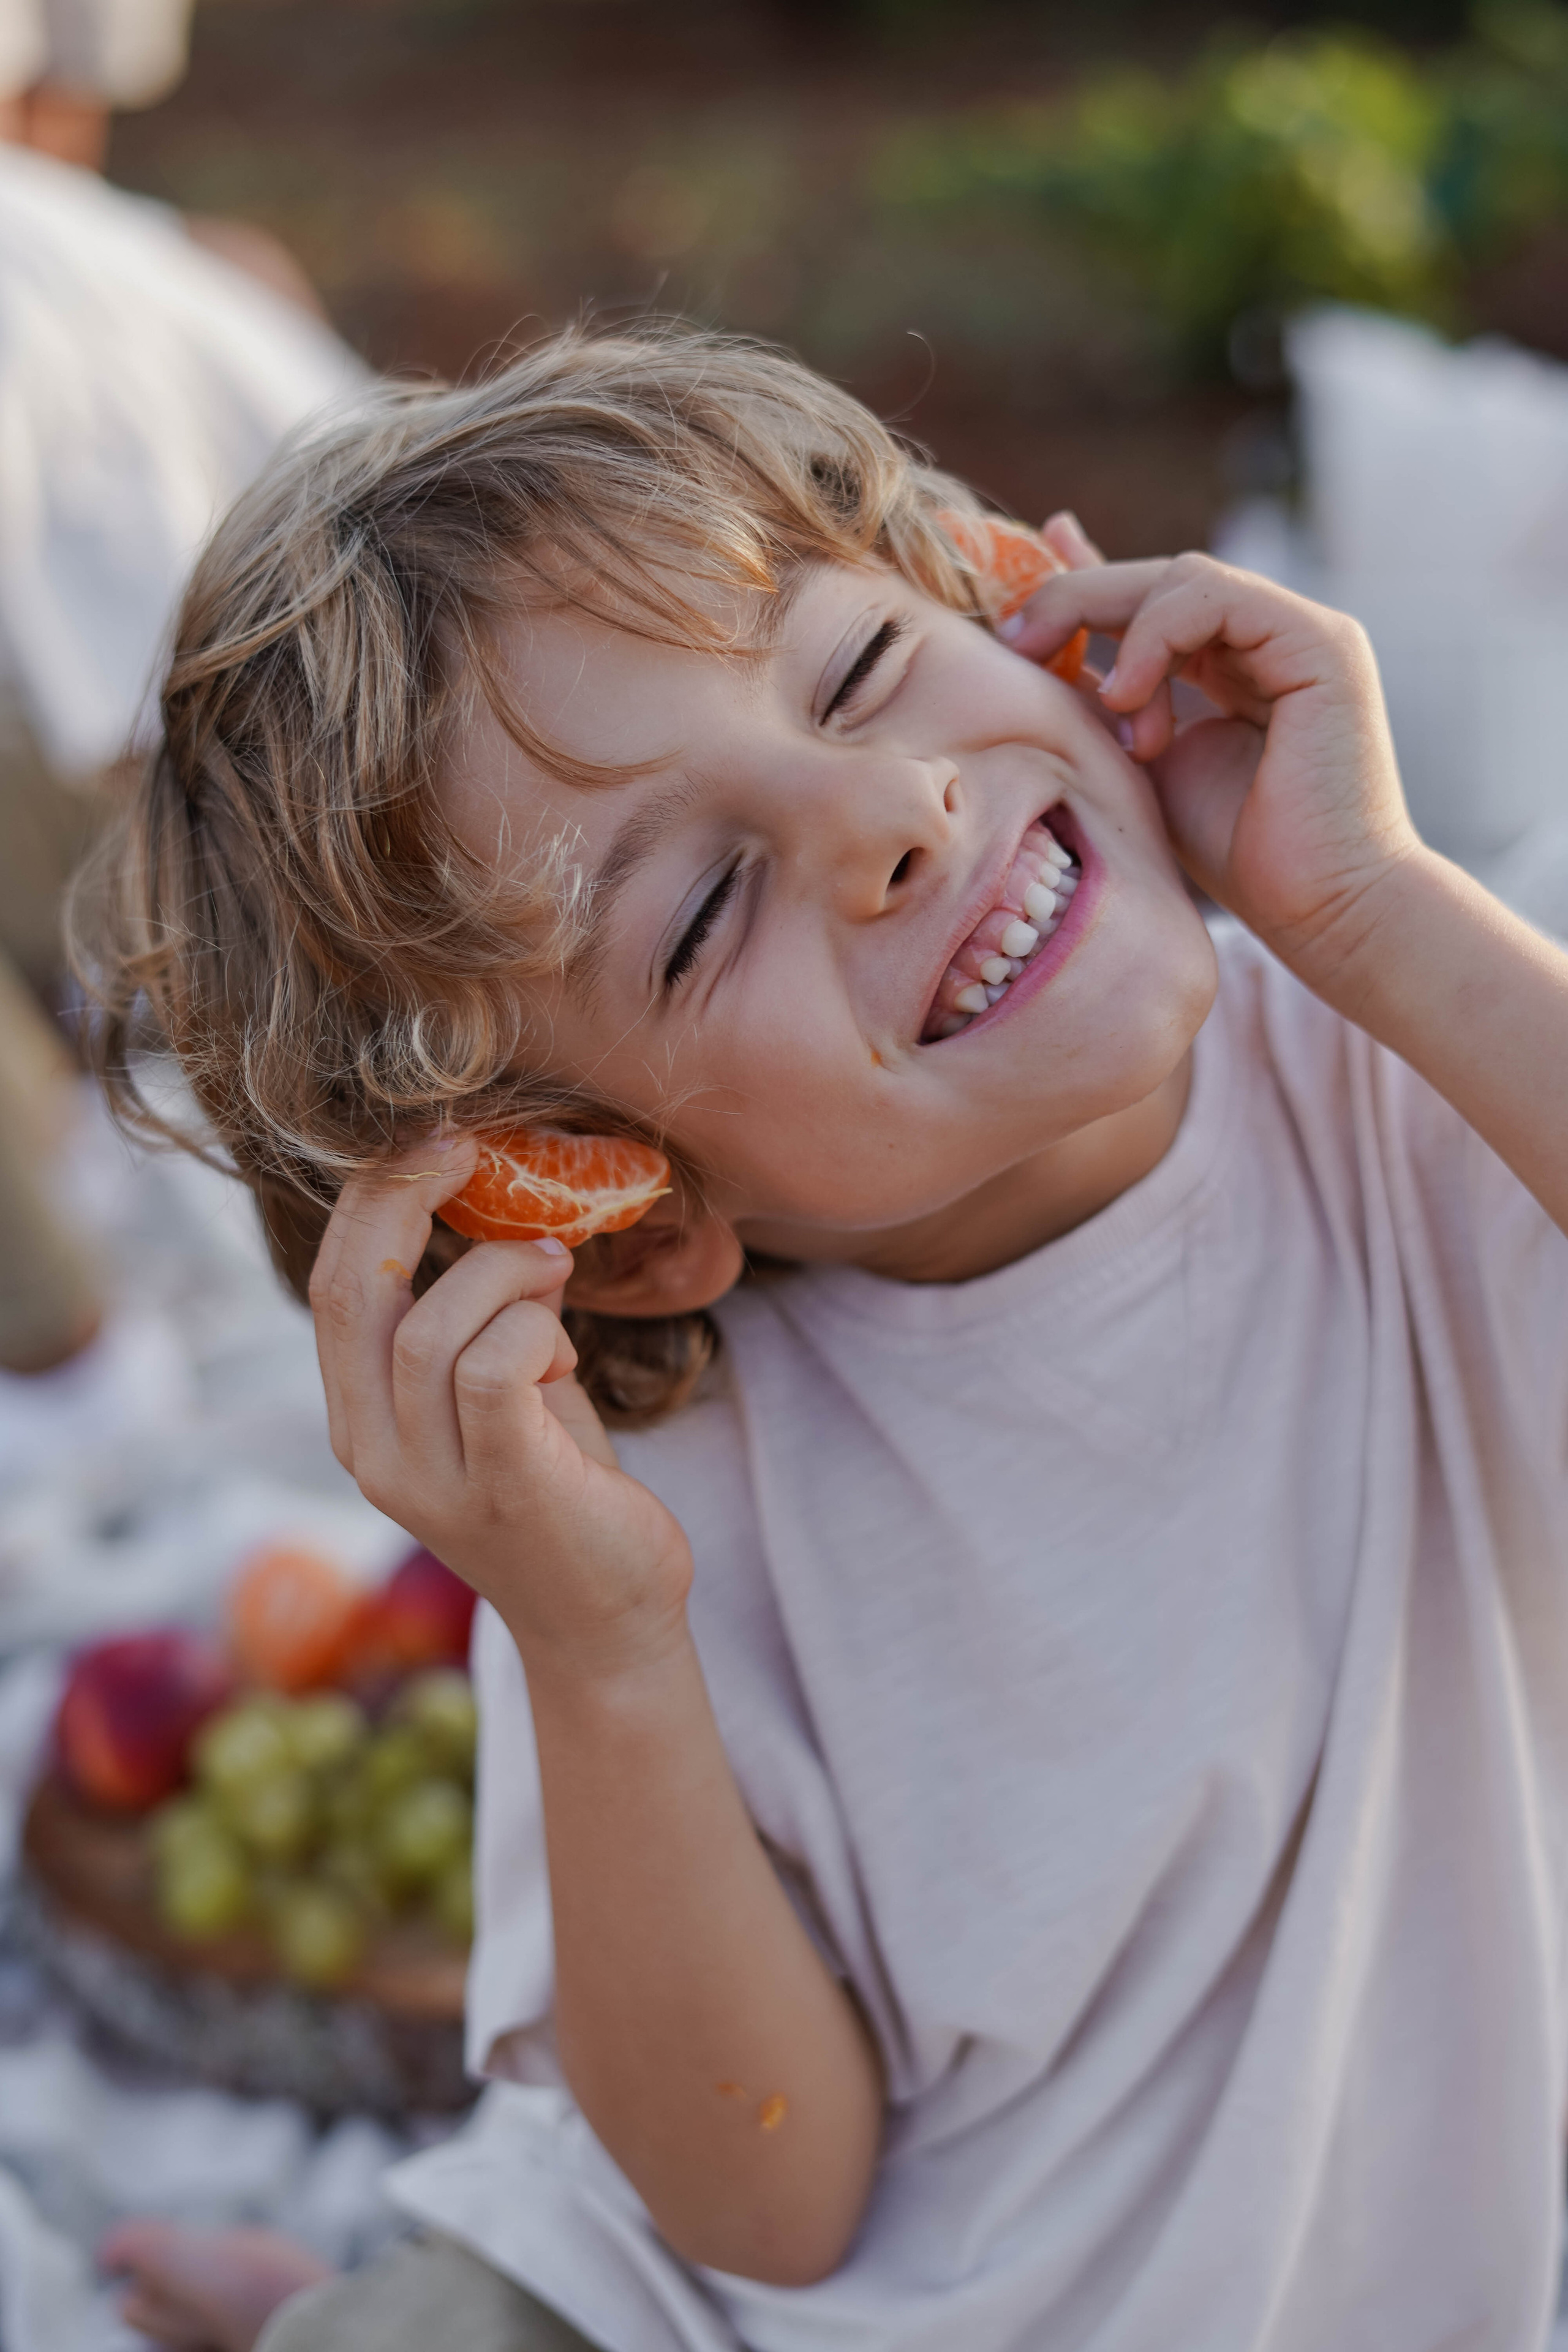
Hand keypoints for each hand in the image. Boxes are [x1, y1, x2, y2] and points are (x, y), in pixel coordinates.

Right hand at [309, 1141, 694, 1678]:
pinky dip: (534, 1332)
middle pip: (358, 1293)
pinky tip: (568, 1349)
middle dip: (408, 1200)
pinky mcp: (498, 1489)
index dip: (374, 1198)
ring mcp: (429, 1480)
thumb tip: (493, 1213)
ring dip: (504, 1277)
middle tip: (471, 1150)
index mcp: (361, 1421)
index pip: (336, 1285)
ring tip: (556, 1278)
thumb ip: (471, 1323)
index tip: (433, 1138)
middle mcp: (374, 1453)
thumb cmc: (562, 1488)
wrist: (608, 1620)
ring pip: (431, 1330)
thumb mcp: (497, 1396)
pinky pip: (490, 1371)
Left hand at [998, 549, 1420, 985]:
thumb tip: (1041, 652)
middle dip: (1077, 599)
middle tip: (1015, 641)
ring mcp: (1301, 634)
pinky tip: (1128, 694)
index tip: (1014, 609)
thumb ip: (1106, 702)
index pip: (1152, 601)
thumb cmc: (1238, 856)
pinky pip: (1217, 596)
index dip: (1082, 582)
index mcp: (1235, 665)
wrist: (1320, 908)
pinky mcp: (1321, 643)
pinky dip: (1157, 634)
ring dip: (1120, 628)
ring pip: (1183, 576)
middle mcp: (1271, 639)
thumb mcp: (1143, 763)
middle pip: (1158, 579)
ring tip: (1108, 703)